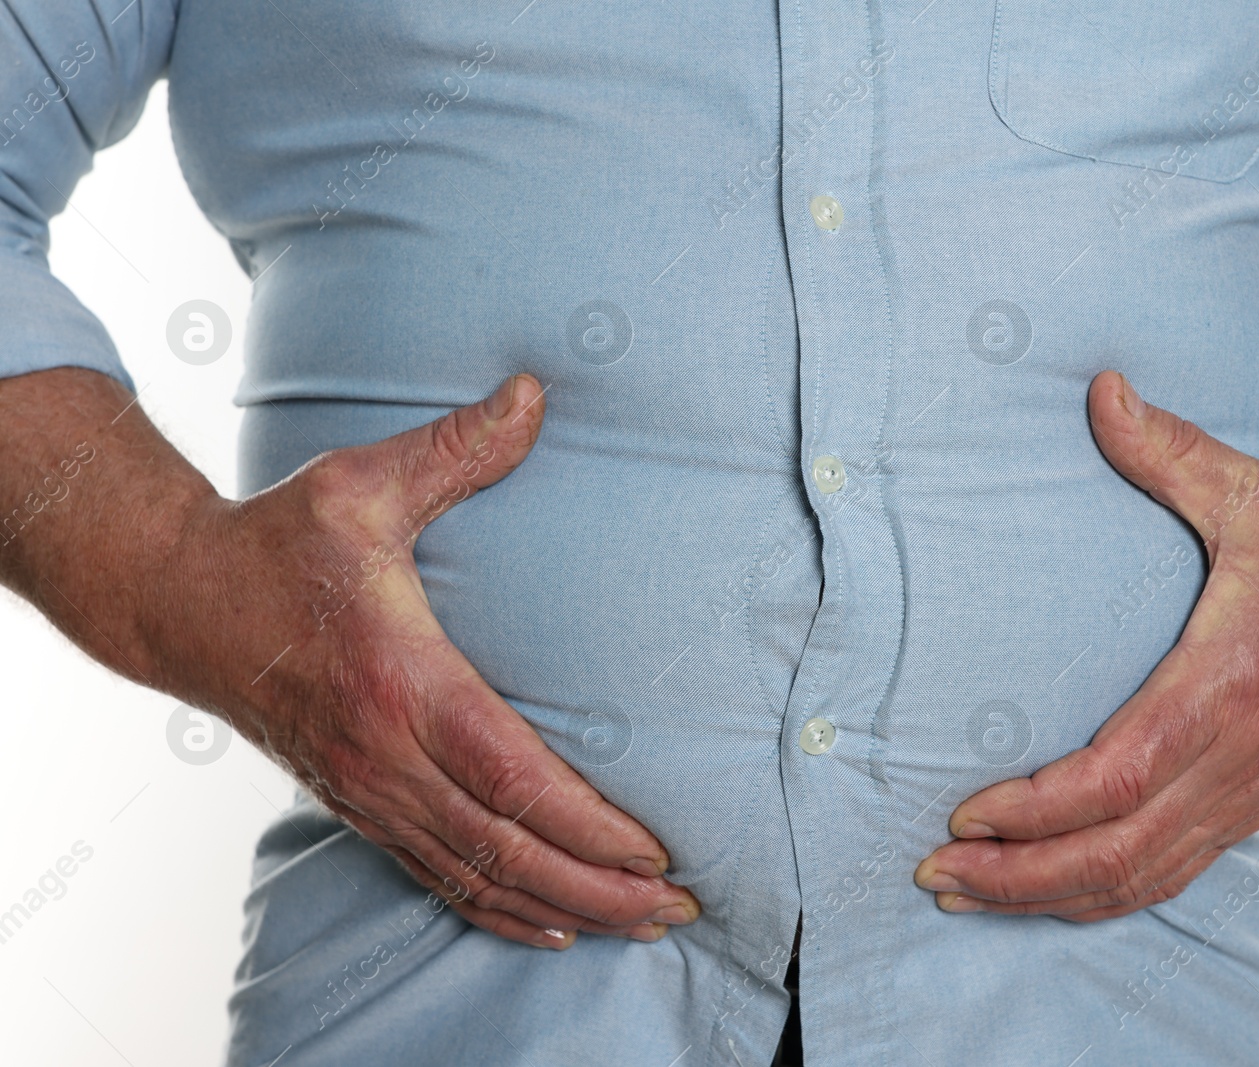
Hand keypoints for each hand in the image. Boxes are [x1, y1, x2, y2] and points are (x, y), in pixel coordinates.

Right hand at [152, 374, 698, 947]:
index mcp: (402, 681)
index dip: (590, 824)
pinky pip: (434, 875)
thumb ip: (455, 449)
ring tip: (641, 924)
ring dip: (564, 906)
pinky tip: (550, 922)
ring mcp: (368, 790)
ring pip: (477, 875)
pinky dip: (497, 908)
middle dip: (601, 886)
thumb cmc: (279, 541)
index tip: (660, 848)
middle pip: (507, 848)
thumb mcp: (363, 483)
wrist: (178, 600)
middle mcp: (385, 755)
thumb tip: (532, 393)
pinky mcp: (355, 802)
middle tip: (679, 906)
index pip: (511, 775)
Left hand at [914, 370, 1258, 920]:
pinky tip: (1042, 893)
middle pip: (1116, 854)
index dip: (1037, 811)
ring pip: (1139, 880)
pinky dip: (1099, 896)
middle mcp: (1235, 760)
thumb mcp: (1257, 493)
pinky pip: (1167, 876)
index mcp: (1227, 686)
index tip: (963, 812)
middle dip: (1019, 876)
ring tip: (963, 894)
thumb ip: (1170, 450)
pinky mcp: (1249, 809)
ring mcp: (1245, 797)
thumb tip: (1100, 388)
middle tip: (934, 871)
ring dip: (1047, 898)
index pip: (1119, 779)